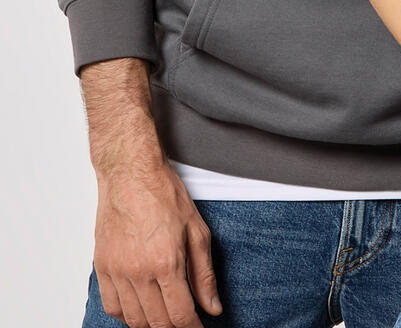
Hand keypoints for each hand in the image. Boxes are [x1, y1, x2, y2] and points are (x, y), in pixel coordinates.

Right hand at [93, 157, 220, 326]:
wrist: (131, 175)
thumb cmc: (164, 195)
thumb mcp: (197, 231)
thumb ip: (204, 274)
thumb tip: (212, 307)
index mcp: (167, 263)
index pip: (180, 315)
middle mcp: (139, 272)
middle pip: (157, 322)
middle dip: (174, 327)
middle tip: (184, 320)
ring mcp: (117, 272)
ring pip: (133, 320)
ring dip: (151, 324)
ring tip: (165, 315)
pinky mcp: (102, 268)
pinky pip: (112, 307)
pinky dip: (126, 315)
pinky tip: (140, 306)